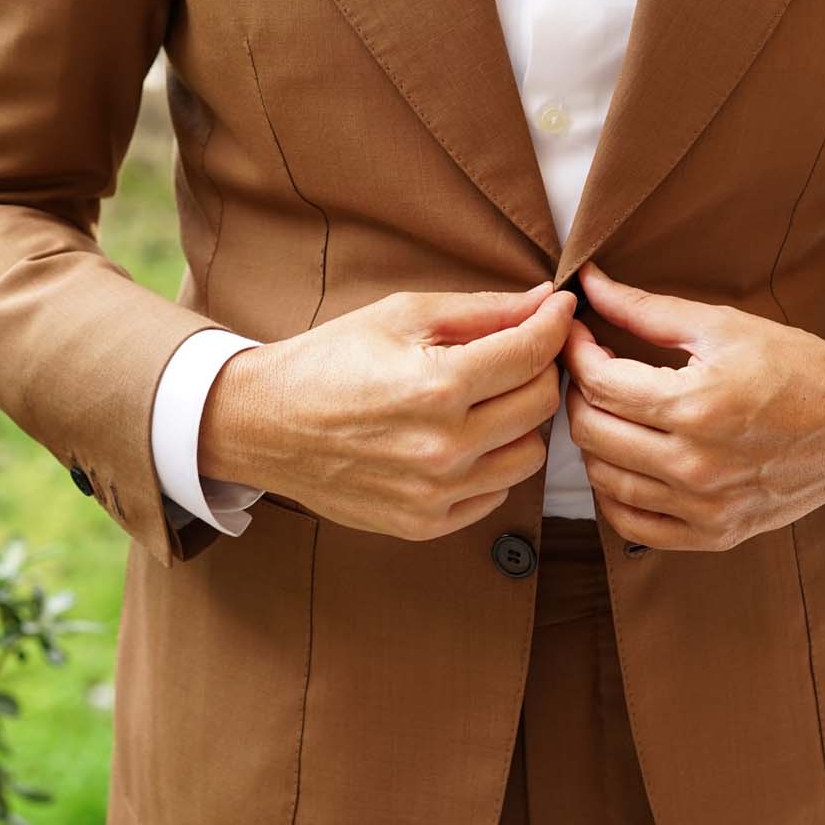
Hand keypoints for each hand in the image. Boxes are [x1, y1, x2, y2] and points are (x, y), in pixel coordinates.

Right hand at [198, 282, 574, 538]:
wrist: (265, 424)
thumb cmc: (331, 360)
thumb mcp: (402, 316)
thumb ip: (482, 310)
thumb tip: (546, 300)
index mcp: (438, 386)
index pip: (533, 354)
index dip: (555, 325)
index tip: (560, 311)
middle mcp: (444, 447)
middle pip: (540, 405)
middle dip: (539, 370)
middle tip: (520, 352)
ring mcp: (436, 492)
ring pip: (529, 456)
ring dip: (520, 423)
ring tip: (487, 400)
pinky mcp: (425, 523)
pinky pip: (496, 493)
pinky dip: (492, 464)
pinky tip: (461, 439)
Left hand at [561, 260, 824, 550]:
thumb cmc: (796, 367)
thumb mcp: (724, 326)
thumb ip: (646, 309)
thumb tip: (589, 283)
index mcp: (697, 406)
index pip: (600, 384)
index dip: (576, 353)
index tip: (578, 335)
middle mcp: (695, 465)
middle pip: (591, 433)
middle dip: (577, 394)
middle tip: (590, 371)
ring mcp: (704, 507)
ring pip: (603, 480)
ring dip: (592, 442)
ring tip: (608, 411)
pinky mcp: (713, 534)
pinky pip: (631, 524)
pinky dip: (612, 493)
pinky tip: (623, 461)